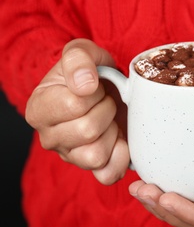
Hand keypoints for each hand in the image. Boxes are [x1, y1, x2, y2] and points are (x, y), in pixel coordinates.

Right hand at [25, 38, 129, 184]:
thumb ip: (78, 59)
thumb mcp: (82, 52)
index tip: (95, 87)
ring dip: (112, 132)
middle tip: (105, 101)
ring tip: (109, 118)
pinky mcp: (92, 168)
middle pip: (87, 130)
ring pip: (97, 155)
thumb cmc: (90, 72)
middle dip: (106, 109)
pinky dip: (121, 156)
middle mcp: (49, 138)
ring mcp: (71, 157)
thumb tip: (85, 85)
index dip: (95, 93)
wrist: (104, 88)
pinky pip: (108, 174)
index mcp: (39, 109)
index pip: (74, 105)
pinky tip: (119, 138)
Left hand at [129, 109, 193, 226]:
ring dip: (159, 203)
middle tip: (141, 190)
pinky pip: (185, 190)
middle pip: (191, 220)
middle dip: (164, 209)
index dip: (186, 214)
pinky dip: (165, 187)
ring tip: (137, 187)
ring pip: (184, 210)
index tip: (164, 196)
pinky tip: (149, 175)